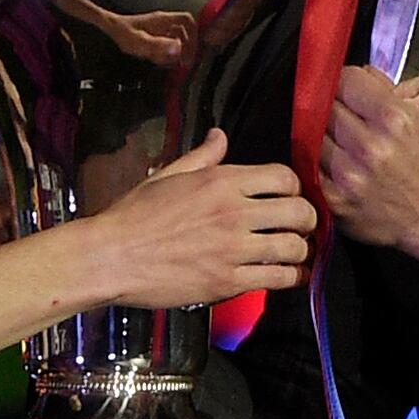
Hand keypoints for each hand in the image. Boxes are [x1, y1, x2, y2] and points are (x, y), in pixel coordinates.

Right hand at [90, 128, 314, 306]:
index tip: (288, 198)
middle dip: (306, 220)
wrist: (112, 256)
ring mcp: (232, 249)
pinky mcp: (227, 282)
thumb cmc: (134, 216)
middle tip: (300, 227)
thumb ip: (202, 156)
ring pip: (294, 247)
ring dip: (301, 251)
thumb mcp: (168, 174)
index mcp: (221, 181)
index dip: (294, 188)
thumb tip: (220, 136)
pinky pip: (277, 278)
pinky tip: (290, 276)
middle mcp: (233, 212)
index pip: (284, 177)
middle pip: (299, 212)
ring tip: (296, 253)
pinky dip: (291, 278)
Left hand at [99, 7, 200, 69]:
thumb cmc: (121, 32)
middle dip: (187, 47)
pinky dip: (166, 53)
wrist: (108, 27)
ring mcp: (158, 28)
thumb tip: (178, 49)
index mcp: (162, 20)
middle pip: (185, 32)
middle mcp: (162, 22)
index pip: (187, 21)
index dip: (194, 34)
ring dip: (176, 52)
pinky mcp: (152, 35)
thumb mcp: (139, 42)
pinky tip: (160, 61)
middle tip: (184, 62)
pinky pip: (166, 43)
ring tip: (172, 63)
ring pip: (176, 38)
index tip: (192, 49)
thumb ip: (158, 46)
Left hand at [321, 21, 418, 278]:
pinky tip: (339, 157)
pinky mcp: (334, 199)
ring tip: (348, 136)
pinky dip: (319, 158)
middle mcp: (369, 147)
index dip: (353, 82)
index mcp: (394, 117)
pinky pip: (308, 163)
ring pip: (314, 133)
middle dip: (339, 105)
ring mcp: (349, 175)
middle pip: (327, 105)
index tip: (364, 91)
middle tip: (356, 113)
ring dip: (327, 131)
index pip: (344, 78)